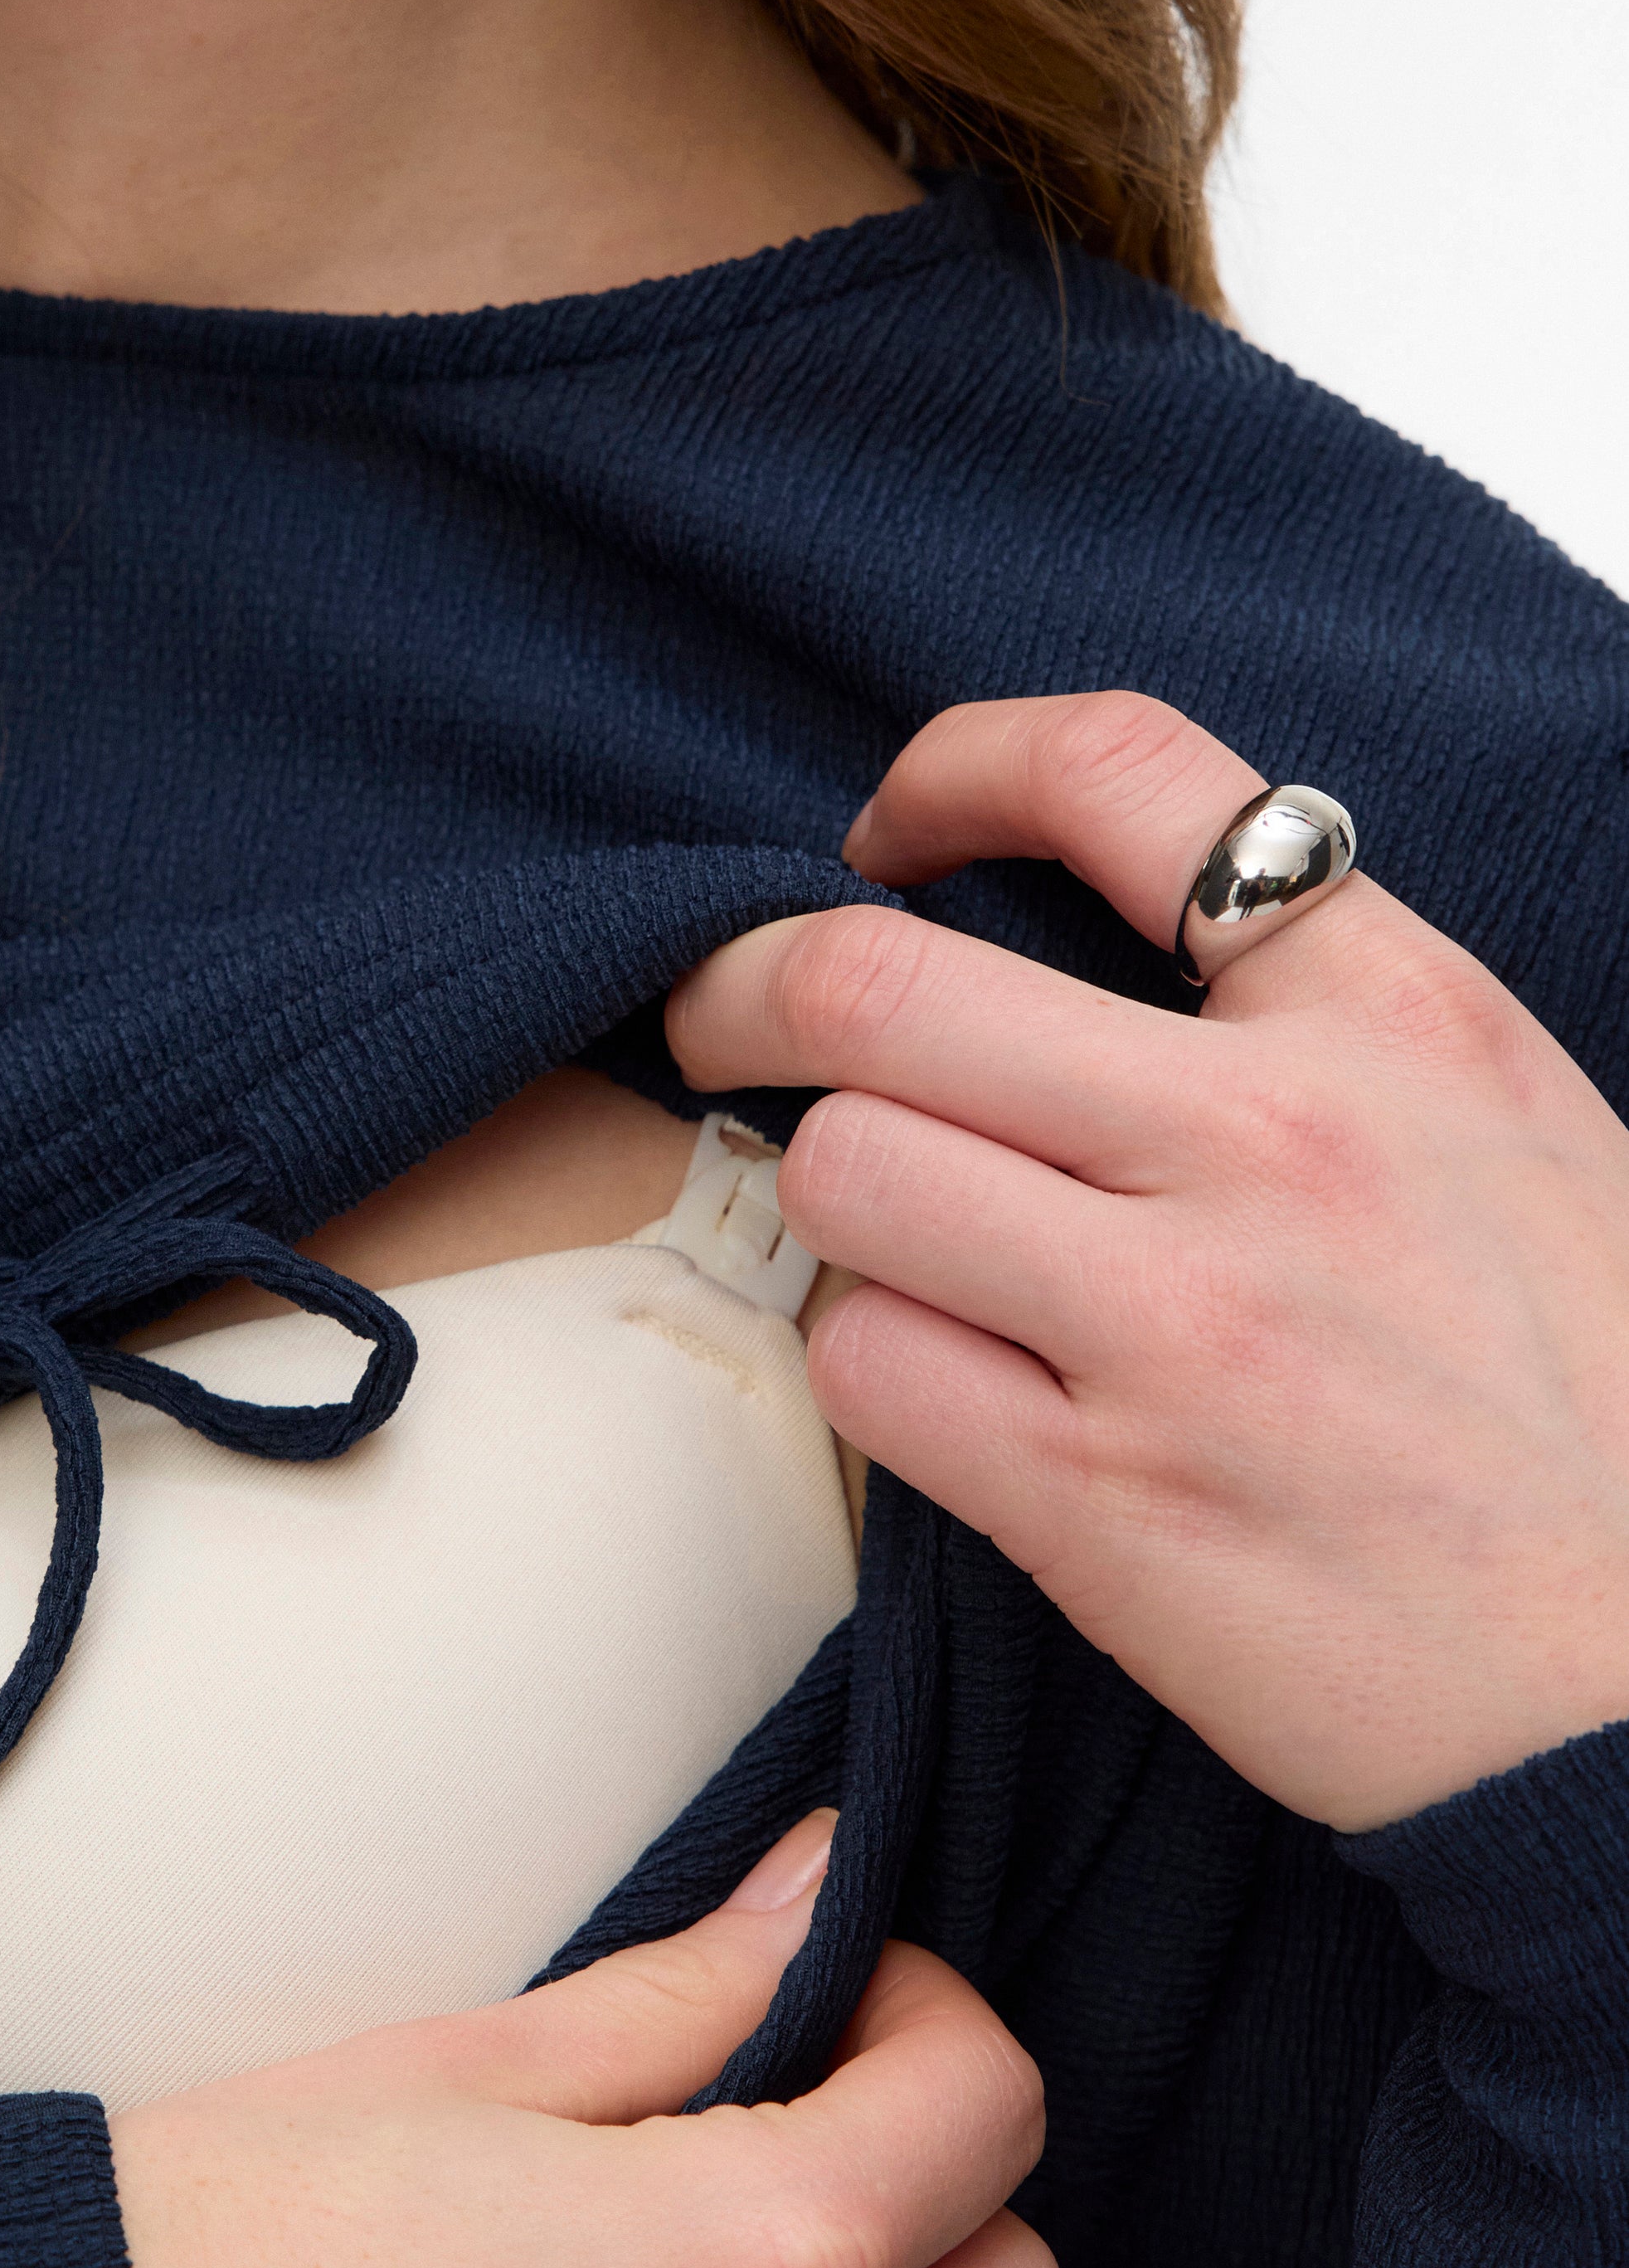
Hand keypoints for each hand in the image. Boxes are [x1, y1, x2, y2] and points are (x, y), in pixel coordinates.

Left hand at [666, 689, 1628, 1833]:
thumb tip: (1117, 973)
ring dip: (835, 1208)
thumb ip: (1334, 1039)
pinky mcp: (1094, 1496)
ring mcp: (1178, 1319)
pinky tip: (953, 1395)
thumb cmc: (1600, 1431)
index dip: (951, 771)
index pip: (1127, 776)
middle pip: (879, 983)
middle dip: (748, 990)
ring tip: (907, 1252)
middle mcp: (1279, 1140)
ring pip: (842, 1170)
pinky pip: (863, 1365)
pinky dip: (873, 1370)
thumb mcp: (1525, 1149)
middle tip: (725, 1024)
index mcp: (1402, 1022)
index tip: (888, 835)